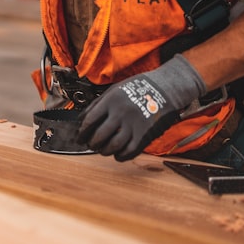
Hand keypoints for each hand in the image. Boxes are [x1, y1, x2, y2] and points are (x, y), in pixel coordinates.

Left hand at [77, 55, 205, 160]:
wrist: (164, 89)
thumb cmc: (137, 88)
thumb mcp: (114, 90)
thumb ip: (98, 104)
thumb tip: (82, 119)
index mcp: (111, 101)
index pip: (89, 121)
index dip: (82, 132)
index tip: (80, 137)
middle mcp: (120, 113)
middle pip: (100, 136)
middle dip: (92, 144)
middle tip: (91, 145)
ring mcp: (133, 124)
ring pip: (113, 145)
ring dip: (105, 151)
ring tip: (103, 149)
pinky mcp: (144, 134)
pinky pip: (130, 151)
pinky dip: (121, 156)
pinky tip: (117, 154)